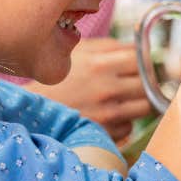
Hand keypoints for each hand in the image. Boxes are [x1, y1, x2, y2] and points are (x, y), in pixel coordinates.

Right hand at [27, 38, 151, 141]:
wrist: (31, 112)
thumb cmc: (59, 77)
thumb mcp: (80, 51)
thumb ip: (110, 46)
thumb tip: (140, 47)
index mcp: (101, 64)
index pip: (142, 58)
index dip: (147, 59)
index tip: (146, 61)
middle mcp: (107, 89)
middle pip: (149, 83)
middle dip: (149, 80)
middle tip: (143, 79)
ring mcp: (107, 114)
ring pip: (146, 106)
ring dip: (142, 101)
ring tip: (131, 97)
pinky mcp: (104, 133)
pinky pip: (130, 126)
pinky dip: (126, 120)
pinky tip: (114, 114)